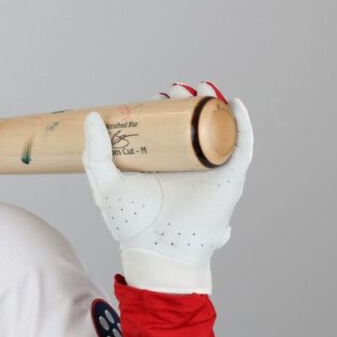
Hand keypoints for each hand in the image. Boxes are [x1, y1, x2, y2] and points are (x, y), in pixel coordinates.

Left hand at [82, 82, 252, 293]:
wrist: (156, 249)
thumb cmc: (130, 222)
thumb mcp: (106, 183)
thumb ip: (96, 153)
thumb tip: (93, 117)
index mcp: (160, 162)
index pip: (165, 128)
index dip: (163, 109)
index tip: (155, 96)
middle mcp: (186, 163)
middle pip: (192, 124)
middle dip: (187, 101)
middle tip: (176, 89)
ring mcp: (209, 169)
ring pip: (217, 129)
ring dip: (214, 105)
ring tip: (203, 87)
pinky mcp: (229, 178)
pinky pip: (241, 147)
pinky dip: (242, 124)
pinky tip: (234, 105)